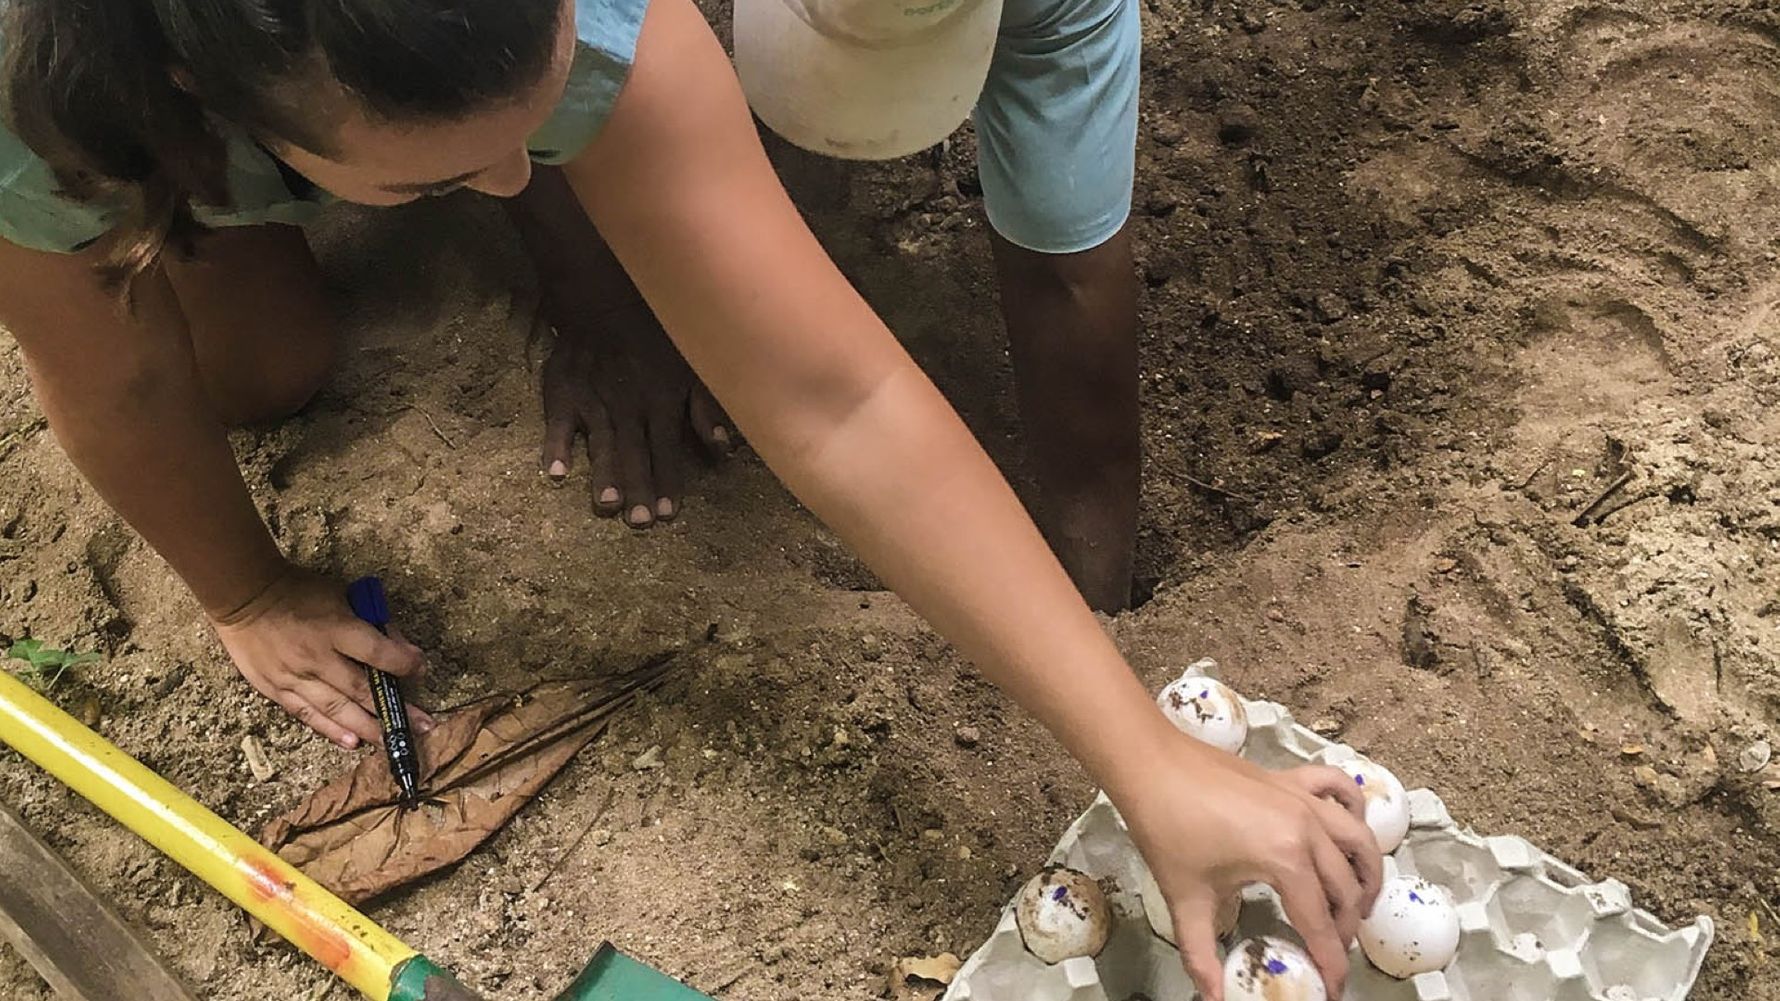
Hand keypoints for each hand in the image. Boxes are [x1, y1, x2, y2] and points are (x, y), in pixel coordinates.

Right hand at [210, 567, 434, 748]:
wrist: (244, 596)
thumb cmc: (299, 591)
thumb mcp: (341, 595)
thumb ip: (371, 622)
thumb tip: (400, 648)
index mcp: (336, 629)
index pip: (378, 653)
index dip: (404, 664)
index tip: (421, 669)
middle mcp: (317, 658)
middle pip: (362, 690)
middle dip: (396, 710)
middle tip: (423, 726)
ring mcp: (295, 678)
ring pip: (337, 710)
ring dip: (368, 728)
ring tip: (392, 742)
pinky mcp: (276, 690)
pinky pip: (308, 715)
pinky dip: (331, 730)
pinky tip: (352, 743)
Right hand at [538, 296, 731, 527]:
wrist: (603, 296)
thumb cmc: (653, 335)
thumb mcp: (690, 364)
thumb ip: (705, 406)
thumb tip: (722, 447)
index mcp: (660, 402)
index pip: (667, 450)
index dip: (669, 482)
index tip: (671, 514)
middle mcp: (628, 406)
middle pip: (635, 454)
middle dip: (639, 488)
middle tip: (641, 521)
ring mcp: (593, 401)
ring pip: (601, 444)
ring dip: (604, 474)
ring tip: (606, 504)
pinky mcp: (562, 393)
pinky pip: (558, 424)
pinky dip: (555, 447)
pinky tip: (555, 473)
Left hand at [1114, 746, 1382, 1000]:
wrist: (1149, 764)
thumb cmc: (1166, 828)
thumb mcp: (1185, 899)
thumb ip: (1201, 955)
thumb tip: (1212, 997)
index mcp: (1285, 859)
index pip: (1319, 922)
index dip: (1331, 961)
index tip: (1333, 988)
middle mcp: (1307, 827)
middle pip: (1346, 887)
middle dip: (1345, 927)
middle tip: (1332, 951)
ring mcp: (1302, 798)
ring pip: (1358, 840)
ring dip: (1366, 874)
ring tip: (1357, 903)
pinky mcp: (1291, 779)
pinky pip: (1339, 788)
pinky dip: (1353, 808)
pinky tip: (1345, 831)